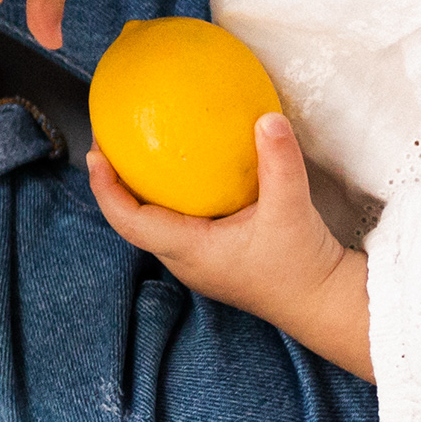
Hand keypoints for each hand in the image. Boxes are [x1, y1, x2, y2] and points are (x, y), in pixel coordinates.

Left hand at [87, 114, 373, 377]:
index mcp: (191, 251)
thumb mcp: (291, 211)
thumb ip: (279, 163)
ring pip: (153, 221)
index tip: (95, 154)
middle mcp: (185, 258)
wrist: (325, 303)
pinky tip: (183, 168)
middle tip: (109, 140)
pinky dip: (169, 194)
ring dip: (139, 189)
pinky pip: (177, 221)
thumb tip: (267, 118)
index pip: (130, 221)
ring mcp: (198, 259)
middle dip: (115, 182)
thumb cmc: (304, 267)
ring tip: (136, 149)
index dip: (106, 189)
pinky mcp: (214, 254)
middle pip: (132, 218)